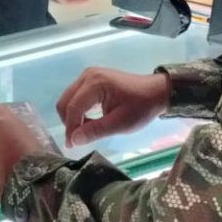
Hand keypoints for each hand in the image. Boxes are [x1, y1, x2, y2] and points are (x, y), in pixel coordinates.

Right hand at [57, 67, 172, 147]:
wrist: (156, 92)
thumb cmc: (141, 107)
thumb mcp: (120, 124)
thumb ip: (95, 131)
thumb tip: (73, 140)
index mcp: (95, 83)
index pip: (72, 108)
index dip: (70, 129)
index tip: (72, 146)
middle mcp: (88, 76)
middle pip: (65, 102)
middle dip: (69, 123)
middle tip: (80, 139)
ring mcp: (89, 76)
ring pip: (68, 100)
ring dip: (73, 117)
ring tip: (88, 131)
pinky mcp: (91, 80)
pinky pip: (76, 97)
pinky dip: (79, 111)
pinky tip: (91, 121)